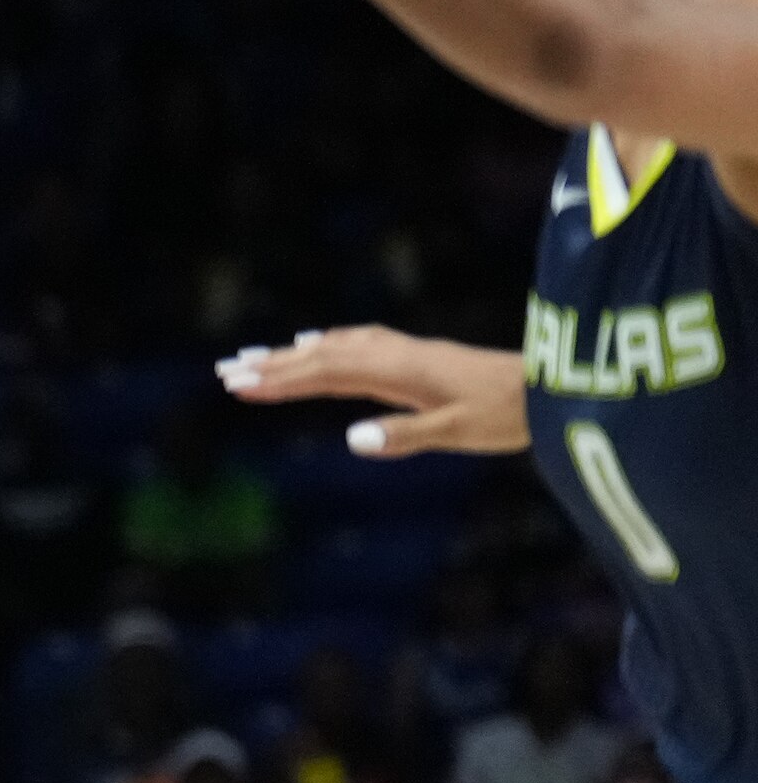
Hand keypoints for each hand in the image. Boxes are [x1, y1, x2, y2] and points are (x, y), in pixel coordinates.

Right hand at [220, 325, 532, 457]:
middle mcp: (397, 355)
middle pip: (322, 354)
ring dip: (293, 353)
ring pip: (338, 346)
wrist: (557, 388)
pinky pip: (359, 343)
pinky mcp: (418, 357)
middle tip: (225, 372)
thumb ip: (407, 435)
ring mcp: (407, 353)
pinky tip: (316, 343)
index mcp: (399, 372)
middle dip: (272, 365)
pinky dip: (327, 343)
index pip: (325, 372)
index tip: (236, 384)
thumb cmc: (510, 415)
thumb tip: (352, 439)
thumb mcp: (460, 432)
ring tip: (255, 359)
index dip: (278, 379)